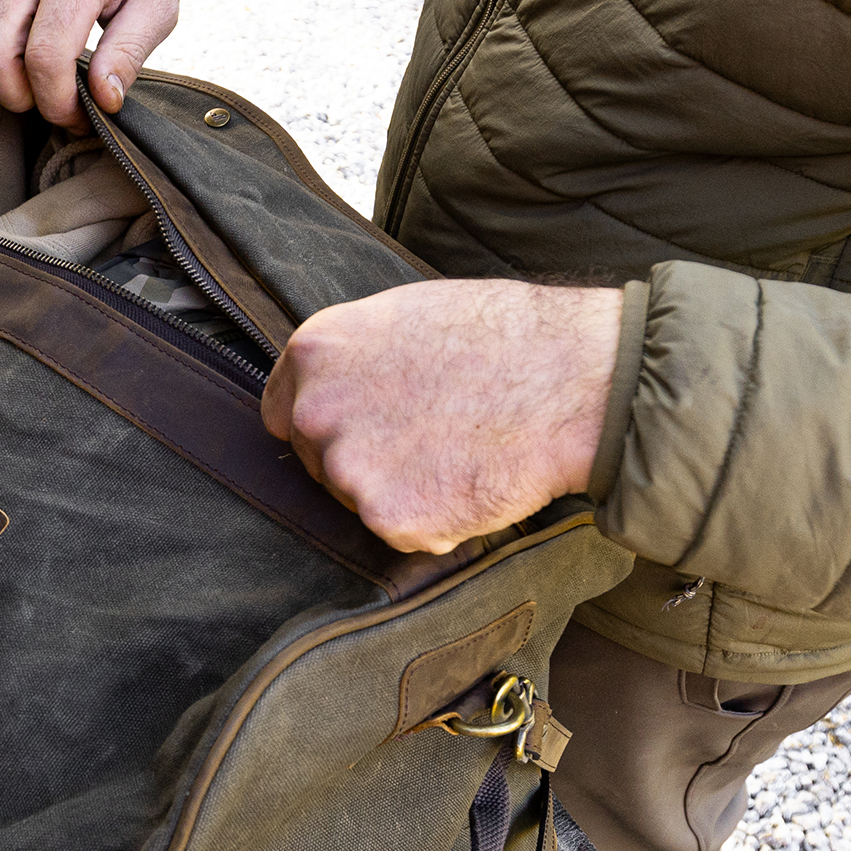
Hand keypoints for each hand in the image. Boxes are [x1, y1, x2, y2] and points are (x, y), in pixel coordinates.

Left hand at [261, 282, 623, 552]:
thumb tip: (338, 387)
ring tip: (459, 455)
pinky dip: (435, 522)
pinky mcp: (388, 517)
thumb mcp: (405, 317)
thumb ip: (355, 359)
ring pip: (359, 501)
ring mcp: (348, 468)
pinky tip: (471, 482)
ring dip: (400, 493)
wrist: (569, 380)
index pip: (281, 412)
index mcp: (315, 352)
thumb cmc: (503, 338)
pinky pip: (402, 532)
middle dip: (362, 462)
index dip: (324, 426)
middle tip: (429, 443)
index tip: (359, 431)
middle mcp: (316, 410)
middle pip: (317, 461)